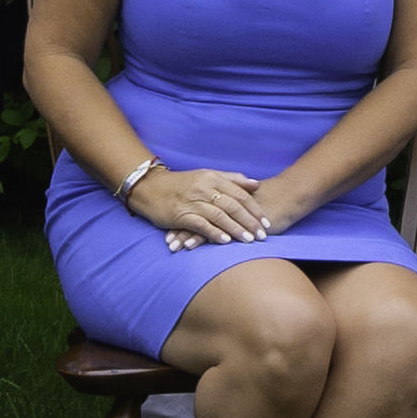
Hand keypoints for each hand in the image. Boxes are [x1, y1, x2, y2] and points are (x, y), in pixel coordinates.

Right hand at [131, 167, 271, 247]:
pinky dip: (214, 233)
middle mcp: (204, 188)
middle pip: (233, 205)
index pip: (240, 193)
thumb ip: (232, 179)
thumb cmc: (182, 183)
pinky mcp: (181, 214)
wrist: (150, 187)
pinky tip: (225, 242)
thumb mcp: (207, 175)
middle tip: (262, 235)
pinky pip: (201, 224)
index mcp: (213, 178)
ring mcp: (192, 201)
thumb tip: (256, 183)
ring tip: (249, 240)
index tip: (266, 222)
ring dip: (235, 229)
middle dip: (249, 221)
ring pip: (219, 216)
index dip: (255, 209)